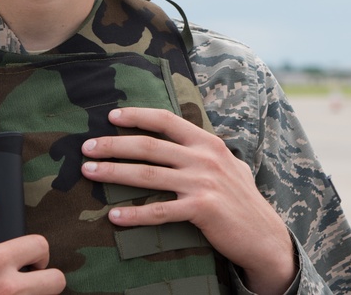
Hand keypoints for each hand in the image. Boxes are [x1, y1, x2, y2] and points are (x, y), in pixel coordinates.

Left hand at [80, 107, 295, 294]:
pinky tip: (114, 216)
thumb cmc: (242, 199)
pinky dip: (134, 214)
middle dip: (113, 145)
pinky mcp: (201, 209)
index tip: (111, 116)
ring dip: (113, 173)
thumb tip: (182, 137)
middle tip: (86, 148)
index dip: (137, 116)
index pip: (166, 120)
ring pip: (148, 175)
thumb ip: (205, 150)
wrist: (263, 234)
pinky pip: (159, 211)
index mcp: (208, 142)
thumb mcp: (229, 163)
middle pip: (149, 146)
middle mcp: (204, 158)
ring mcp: (202, 183)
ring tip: (89, 173)